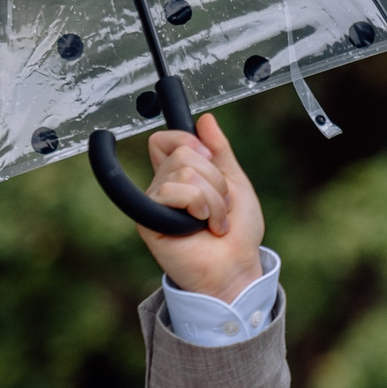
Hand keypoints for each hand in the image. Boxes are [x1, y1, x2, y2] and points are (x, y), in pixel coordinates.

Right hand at [138, 113, 265, 301]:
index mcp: (180, 176)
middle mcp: (163, 186)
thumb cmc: (238, 234)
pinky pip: (171, 191)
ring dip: (212, 198)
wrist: (238, 267)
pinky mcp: (148, 219)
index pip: (167, 139)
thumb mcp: (236, 183)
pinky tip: (200, 226)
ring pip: (184, 171)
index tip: (210, 157)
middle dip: (215, 179)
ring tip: (214, 221)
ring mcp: (154, 203)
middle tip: (219, 207)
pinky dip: (199, 206)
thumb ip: (221, 151)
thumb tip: (206, 119)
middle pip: (183, 151)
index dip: (188, 140)